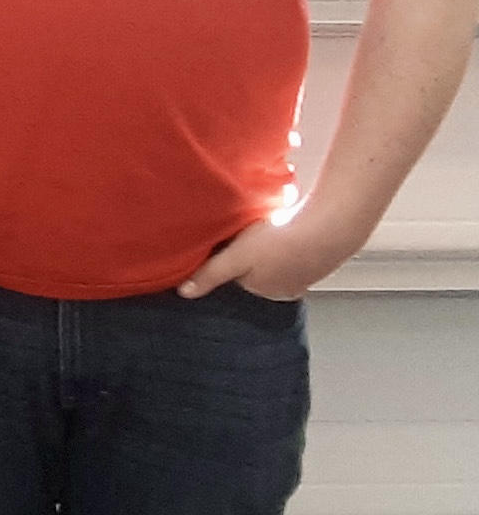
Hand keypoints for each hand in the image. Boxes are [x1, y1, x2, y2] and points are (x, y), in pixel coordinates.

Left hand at [179, 212, 366, 301]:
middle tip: (252, 230)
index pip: (238, 274)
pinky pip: (301, 244)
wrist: (330, 226)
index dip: (231, 255)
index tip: (230, 239)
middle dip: (253, 250)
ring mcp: (309, 272)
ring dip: (275, 240)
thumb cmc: (280, 242)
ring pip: (281, 255)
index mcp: (266, 291)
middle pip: (259, 266)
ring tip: (273, 223)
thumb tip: (185, 293)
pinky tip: (292, 220)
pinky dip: (294, 233)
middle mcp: (289, 287)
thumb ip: (210, 275)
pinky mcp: (324, 253)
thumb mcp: (236, 258)